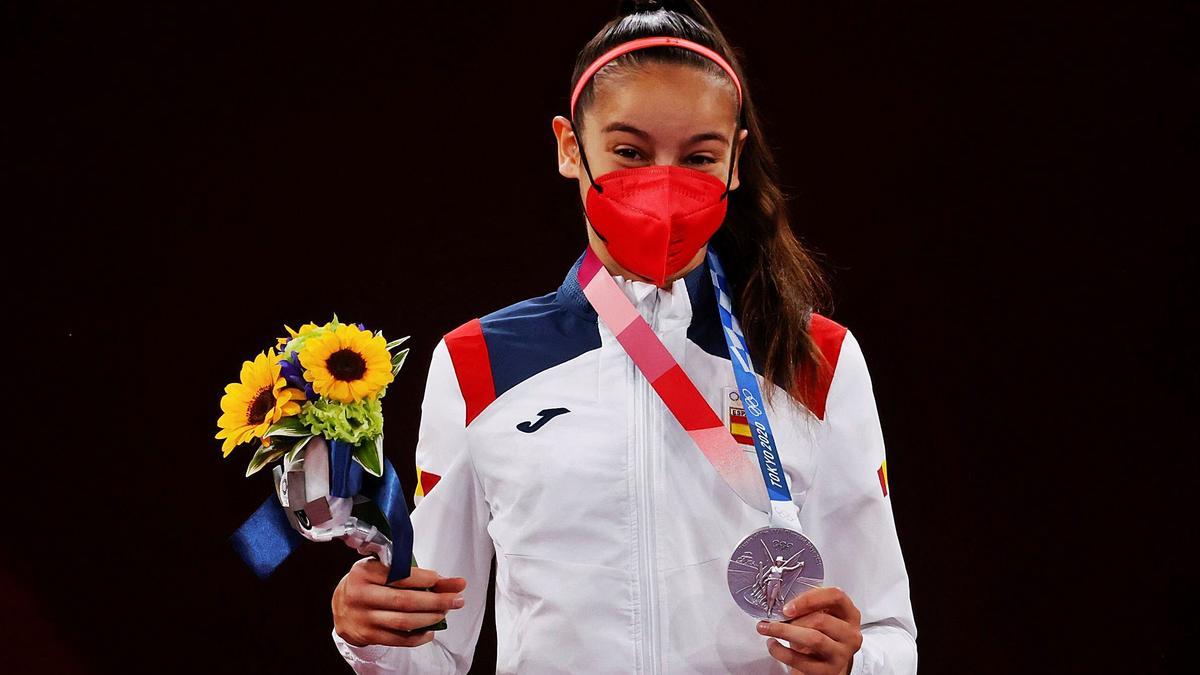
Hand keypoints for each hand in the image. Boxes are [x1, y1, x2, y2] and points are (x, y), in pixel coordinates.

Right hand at [332, 557, 467, 647]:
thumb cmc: (368, 582)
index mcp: (365, 572)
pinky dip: (418, 636)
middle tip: (457, 599)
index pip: (401, 576)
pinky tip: (431, 630)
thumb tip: (451, 582)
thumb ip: (414, 573)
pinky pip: (398, 639)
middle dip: (436, 600)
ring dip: (430, 618)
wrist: (341, 606)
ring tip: (446, 612)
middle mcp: (361, 595)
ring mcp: (363, 617)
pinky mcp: (368, 635)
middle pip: (405, 600)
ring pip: (403, 621)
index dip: (427, 579)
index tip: (447, 581)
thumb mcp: (384, 569)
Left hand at [756, 586, 862, 674]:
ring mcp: (841, 654)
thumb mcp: (821, 615)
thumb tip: (780, 602)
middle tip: (773, 618)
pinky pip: (801, 660)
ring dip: (785, 632)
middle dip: (792, 619)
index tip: (788, 606)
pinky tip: (773, 644)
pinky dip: (781, 651)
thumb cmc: (822, 634)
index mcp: (850, 614)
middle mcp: (850, 634)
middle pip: (821, 620)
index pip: (836, 596)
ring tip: (767, 628)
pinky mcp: (828, 671)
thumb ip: (808, 606)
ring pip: (814, 639)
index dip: (809, 599)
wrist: (826, 662)